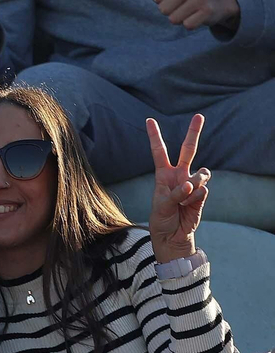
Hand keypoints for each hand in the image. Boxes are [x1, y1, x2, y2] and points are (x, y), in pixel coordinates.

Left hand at [146, 114, 208, 262]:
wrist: (173, 237)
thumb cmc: (162, 220)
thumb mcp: (162, 207)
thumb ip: (175, 194)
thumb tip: (190, 184)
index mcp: (163, 175)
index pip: (159, 152)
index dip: (155, 137)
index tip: (149, 120)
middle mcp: (179, 176)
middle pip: (188, 150)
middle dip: (194, 133)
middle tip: (199, 116)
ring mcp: (192, 184)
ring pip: (201, 173)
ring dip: (195, 184)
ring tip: (185, 197)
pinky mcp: (202, 194)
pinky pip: (203, 190)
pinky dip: (196, 198)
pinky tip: (189, 206)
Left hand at [147, 0, 239, 31]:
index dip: (161, 0)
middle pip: (163, 10)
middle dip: (170, 10)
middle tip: (181, 3)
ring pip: (173, 19)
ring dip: (179, 18)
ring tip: (188, 9)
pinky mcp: (207, 11)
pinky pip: (187, 25)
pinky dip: (189, 23)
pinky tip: (196, 15)